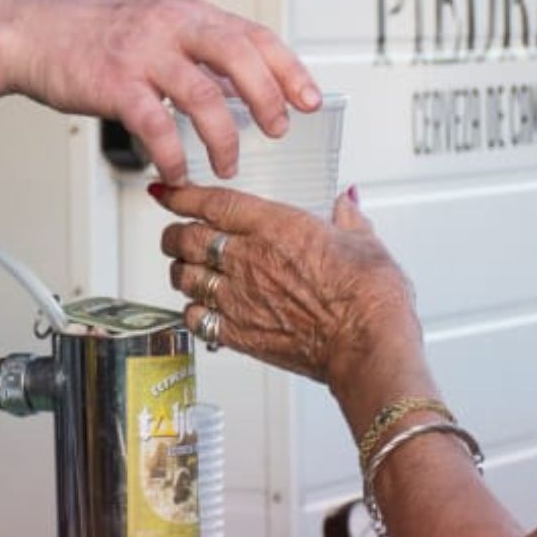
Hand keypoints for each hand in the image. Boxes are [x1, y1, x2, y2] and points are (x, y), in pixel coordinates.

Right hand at [5, 0, 322, 182]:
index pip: (255, 36)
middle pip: (240, 56)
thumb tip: (244, 88)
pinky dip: (173, 154)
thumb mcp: (159, 32)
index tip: (311, 99)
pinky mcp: (116, 85)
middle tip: (278, 131)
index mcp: (190, 15)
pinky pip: (156, 126)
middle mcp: (173, 28)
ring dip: (224, 138)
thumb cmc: (95, 38)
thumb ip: (200, 57)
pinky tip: (179, 170)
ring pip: (203, 96)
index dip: (289, 69)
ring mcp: (144, 55)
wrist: (34, 34)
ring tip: (228, 164)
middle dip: (268, 98)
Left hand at [154, 183, 421, 390]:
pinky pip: (196, 319)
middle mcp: (248, 259)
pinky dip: (191, 312)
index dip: (181, 195)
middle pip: (186, 238)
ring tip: (185, 270)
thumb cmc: (369, 296)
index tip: (167, 192)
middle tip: (174, 235)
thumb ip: (348, 220)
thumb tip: (347, 204)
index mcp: (274, 227)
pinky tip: (198, 311)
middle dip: (174, 234)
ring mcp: (239, 298)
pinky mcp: (239, 334)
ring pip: (185, 277)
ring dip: (180, 271)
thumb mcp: (365, 242)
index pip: (212, 202)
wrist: (366, 344)